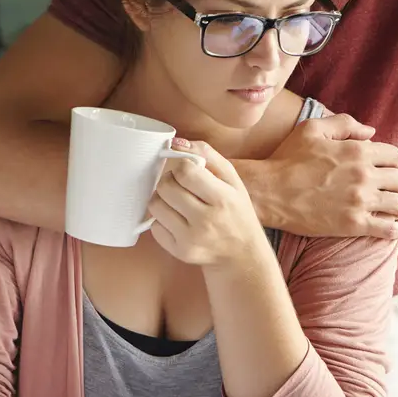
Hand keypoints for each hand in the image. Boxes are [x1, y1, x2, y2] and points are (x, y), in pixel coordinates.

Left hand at [147, 140, 266, 265]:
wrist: (242, 254)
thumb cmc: (236, 211)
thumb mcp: (232, 180)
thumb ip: (207, 155)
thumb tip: (176, 142)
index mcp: (223, 198)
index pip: (185, 171)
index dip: (181, 166)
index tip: (186, 170)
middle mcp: (206, 221)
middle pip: (166, 187)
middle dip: (169, 180)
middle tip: (179, 185)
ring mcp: (191, 239)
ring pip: (156, 205)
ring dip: (162, 199)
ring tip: (177, 202)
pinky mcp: (180, 252)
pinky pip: (155, 227)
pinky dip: (163, 220)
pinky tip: (177, 220)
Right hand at [244, 114, 397, 238]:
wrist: (269, 191)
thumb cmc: (287, 158)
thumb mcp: (312, 128)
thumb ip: (345, 124)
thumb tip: (371, 132)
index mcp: (358, 151)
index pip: (395, 156)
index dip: (395, 163)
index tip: (389, 170)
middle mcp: (364, 175)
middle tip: (395, 190)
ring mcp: (360, 201)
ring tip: (397, 209)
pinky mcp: (353, 224)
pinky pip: (389, 229)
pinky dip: (397, 229)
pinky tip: (395, 228)